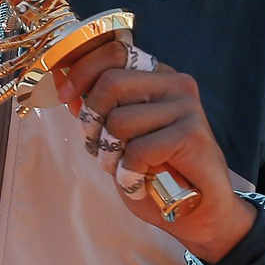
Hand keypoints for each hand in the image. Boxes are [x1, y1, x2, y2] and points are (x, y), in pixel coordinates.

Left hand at [56, 40, 255, 263]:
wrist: (199, 212)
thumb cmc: (156, 171)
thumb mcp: (119, 135)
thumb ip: (97, 108)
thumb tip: (65, 84)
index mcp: (157, 75)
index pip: (114, 52)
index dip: (82, 71)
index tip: (65, 96)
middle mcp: (175, 83)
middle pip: (110, 83)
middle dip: (91, 121)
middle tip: (97, 149)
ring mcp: (187, 107)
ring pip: (120, 121)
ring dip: (110, 155)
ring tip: (124, 170)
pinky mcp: (192, 134)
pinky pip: (138, 150)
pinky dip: (129, 174)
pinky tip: (138, 183)